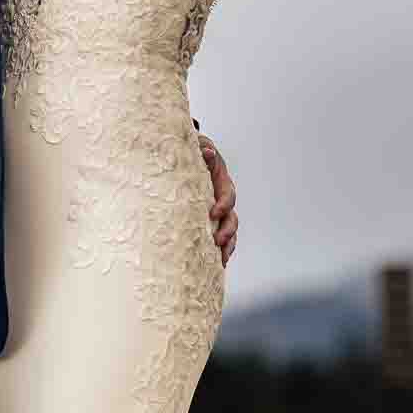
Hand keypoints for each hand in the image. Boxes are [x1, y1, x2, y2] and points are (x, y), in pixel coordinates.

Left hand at [197, 135, 238, 270]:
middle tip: (217, 241)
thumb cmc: (187, 151)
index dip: (224, 205)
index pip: (228, 195)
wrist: (181, 160)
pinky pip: (219, 240)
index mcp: (220, 181)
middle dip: (227, 232)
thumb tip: (208, 153)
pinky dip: (219, 252)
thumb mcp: (195, 146)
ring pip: (229, 233)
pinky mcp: (208, 223)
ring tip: (221, 261)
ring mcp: (217, 213)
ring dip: (227, 246)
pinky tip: (216, 267)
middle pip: (232, 218)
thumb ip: (201, 148)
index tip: (213, 214)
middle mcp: (221, 199)